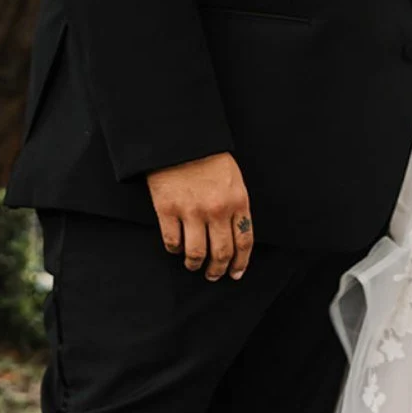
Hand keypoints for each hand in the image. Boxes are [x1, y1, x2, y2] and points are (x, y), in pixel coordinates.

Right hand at [146, 152, 253, 280]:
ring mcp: (191, 210)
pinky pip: (172, 242)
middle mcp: (217, 210)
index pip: (244, 242)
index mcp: (238, 202)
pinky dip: (175, 250)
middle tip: (213, 275)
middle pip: (222, 253)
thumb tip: (235, 238)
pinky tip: (176, 249)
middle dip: (218, 270)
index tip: (236, 273)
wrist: (179, 136)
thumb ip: (236, 207)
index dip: (241, 263)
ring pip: (196, 253)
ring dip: (195, 265)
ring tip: (193, 266)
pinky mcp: (167, 208)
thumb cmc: (208, 157)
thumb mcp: (233, 180)